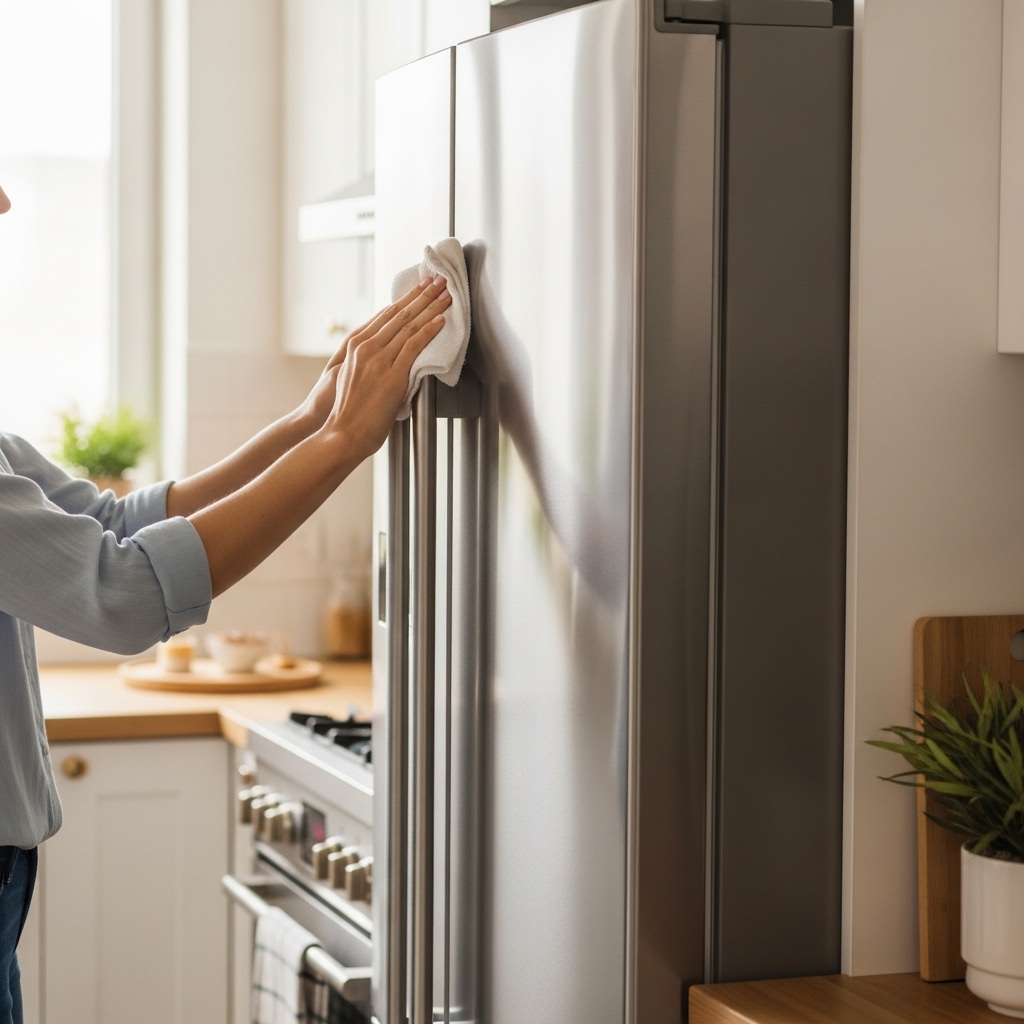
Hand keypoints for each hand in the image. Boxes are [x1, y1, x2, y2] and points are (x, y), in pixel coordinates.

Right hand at [322, 275, 451, 459]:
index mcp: (356, 346)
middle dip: (422, 294)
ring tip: (446, 293)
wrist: (341, 433)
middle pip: (400, 313)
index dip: (405, 298)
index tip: (420, 286)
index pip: (385, 314)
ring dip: (430, 306)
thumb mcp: (352, 378)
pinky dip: (429, 330)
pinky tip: (441, 319)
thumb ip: (368, 363)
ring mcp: (378, 359)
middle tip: (439, 279)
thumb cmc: (348, 413)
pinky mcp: (391, 375)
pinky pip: (414, 346)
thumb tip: (387, 359)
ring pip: (409, 324)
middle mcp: (366, 347)